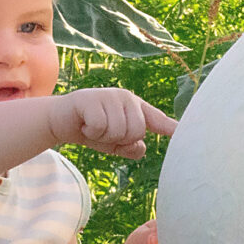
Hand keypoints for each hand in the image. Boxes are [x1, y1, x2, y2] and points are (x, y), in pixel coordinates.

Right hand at [51, 88, 176, 157]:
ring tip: (92, 127)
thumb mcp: (114, 144)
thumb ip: (131, 147)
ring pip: (118, 130)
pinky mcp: (91, 99)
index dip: (171, 127)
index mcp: (135, 107)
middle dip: (118, 139)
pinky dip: (91, 132)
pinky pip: (100, 126)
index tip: (184, 133)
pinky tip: (84, 125)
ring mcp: (108, 96)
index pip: (157, 118)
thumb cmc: (91, 130)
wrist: (59, 120)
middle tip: (104, 132)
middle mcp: (125, 98)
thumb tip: (142, 147)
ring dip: (103, 136)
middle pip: (136, 131)